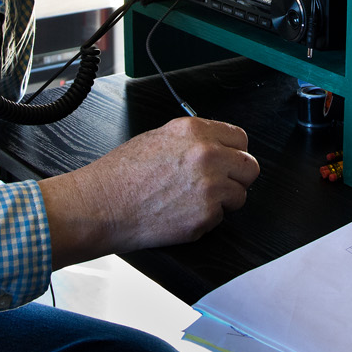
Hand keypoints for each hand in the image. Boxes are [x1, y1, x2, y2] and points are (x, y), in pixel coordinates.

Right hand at [37, 118, 258, 267]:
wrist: (101, 205)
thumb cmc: (121, 175)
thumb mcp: (158, 139)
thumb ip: (192, 140)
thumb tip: (215, 146)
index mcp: (195, 131)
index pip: (240, 139)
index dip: (234, 153)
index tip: (228, 162)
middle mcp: (207, 155)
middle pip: (250, 167)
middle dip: (236, 177)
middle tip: (218, 185)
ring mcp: (209, 186)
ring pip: (240, 195)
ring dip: (222, 201)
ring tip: (192, 201)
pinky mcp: (205, 215)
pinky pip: (220, 218)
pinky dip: (205, 220)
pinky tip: (181, 214)